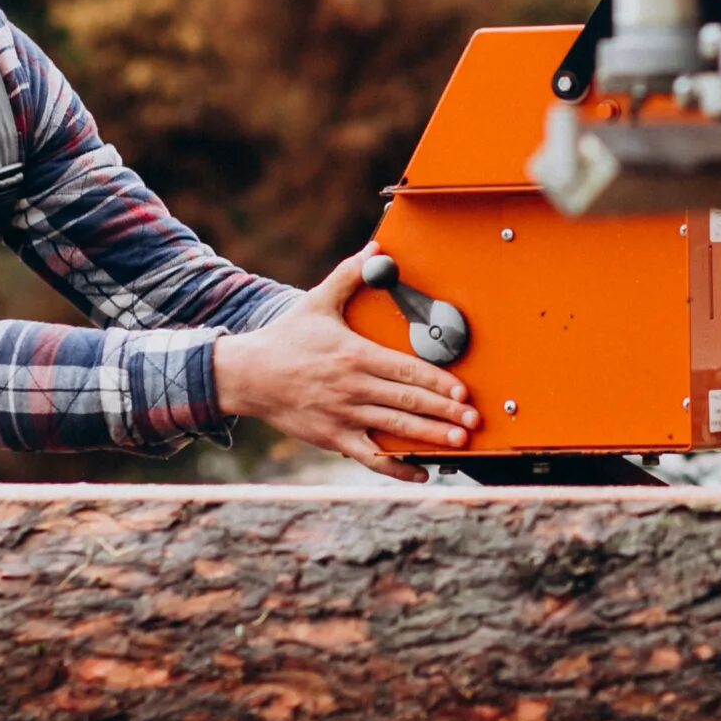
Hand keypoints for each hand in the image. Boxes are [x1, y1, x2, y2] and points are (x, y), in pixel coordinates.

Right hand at [213, 244, 479, 480]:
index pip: (405, 370)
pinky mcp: (333, 438)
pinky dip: (397, 467)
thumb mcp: (317, 302)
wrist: (247, 376)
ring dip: (430, 437)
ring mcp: (343, 416)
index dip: (437, 381)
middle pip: (407, 401)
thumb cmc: (286, 339)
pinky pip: (370, 457)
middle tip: (473, 419)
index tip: (462, 389)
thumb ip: (349, 276)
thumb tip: (375, 248)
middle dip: (444, 411)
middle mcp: (352, 388)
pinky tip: (421, 472)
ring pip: (395, 430)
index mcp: (354, 355)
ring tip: (460, 441)